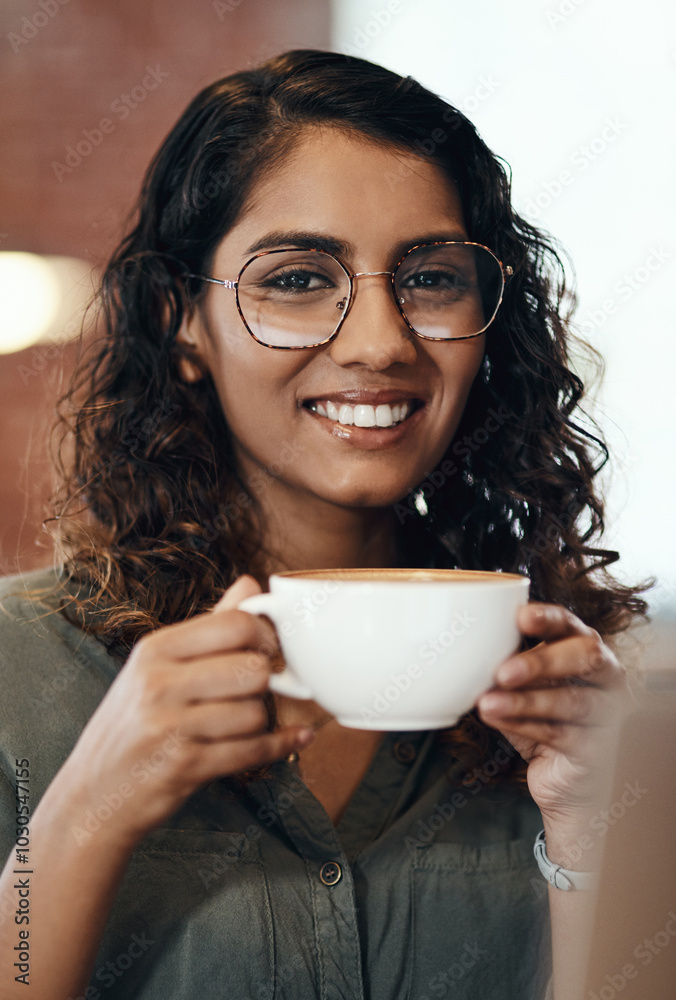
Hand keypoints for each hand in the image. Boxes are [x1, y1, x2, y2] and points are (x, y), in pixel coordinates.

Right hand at [50, 575, 313, 846]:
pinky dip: (280, 746)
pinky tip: (293, 739)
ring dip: (261, 721)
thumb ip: (210, 625)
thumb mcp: (158, 666)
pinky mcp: (184, 767)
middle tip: (256, 689)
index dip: (266, 636)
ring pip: (255, 712)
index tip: (268, 650)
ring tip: (242, 722)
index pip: (235, 624)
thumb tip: (251, 584)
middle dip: (264, 682)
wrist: (92, 796)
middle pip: (253, 668)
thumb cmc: (132, 725)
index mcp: (155, 649)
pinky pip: (253, 751)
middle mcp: (159, 683)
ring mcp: (169, 727)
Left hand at [476, 603, 632, 836]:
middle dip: (542, 661)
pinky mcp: (602, 750)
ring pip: (572, 701)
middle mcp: (609, 679)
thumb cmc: (545, 724)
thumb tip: (468, 649)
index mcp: (588, 653)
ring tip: (487, 703)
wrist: (566, 783)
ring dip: (524, 701)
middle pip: (587, 657)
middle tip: (502, 672)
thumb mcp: (527, 690)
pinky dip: (524, 726)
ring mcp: (612, 715)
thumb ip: (511, 667)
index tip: (521, 617)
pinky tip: (498, 720)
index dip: (550, 619)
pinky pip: (562, 734)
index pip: (573, 627)